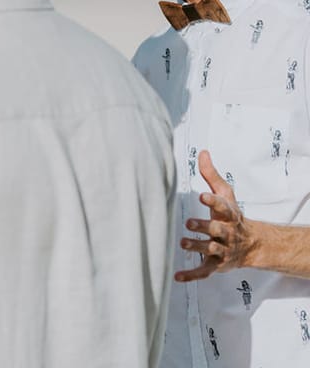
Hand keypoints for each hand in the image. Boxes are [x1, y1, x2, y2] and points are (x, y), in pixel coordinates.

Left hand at [175, 150, 255, 281]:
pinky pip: (204, 272)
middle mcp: (227, 233)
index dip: (213, 202)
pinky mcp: (217, 264)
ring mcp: (223, 250)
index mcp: (228, 215)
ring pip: (211, 250)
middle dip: (204, 227)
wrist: (252, 245)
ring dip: (197, 247)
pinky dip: (191, 276)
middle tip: (189, 222)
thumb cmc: (231, 216)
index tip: (202, 196)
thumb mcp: (225, 194)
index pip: (222, 207)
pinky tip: (177, 277)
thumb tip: (203, 152)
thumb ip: (211, 175)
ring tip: (183, 243)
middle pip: (216, 230)